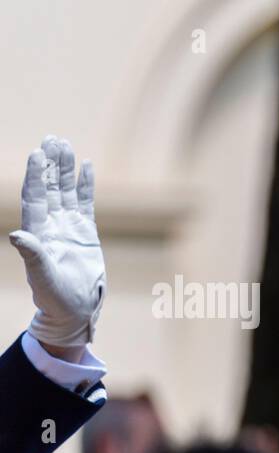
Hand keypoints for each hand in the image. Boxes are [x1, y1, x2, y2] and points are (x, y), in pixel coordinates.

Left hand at [9, 136, 105, 347]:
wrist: (75, 309)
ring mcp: (68, 226)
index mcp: (37, 232)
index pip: (35, 197)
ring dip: (66, 169)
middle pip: (49, 187)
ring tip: (67, 145)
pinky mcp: (85, 232)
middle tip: (53, 139)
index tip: (37, 153)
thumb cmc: (55, 297)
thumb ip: (33, 255)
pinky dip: (85, 185)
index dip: (36, 175)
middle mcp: (50, 224)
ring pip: (66, 191)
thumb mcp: (43, 277)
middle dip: (50, 164)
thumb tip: (16, 236)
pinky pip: (85, 203)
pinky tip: (87, 167)